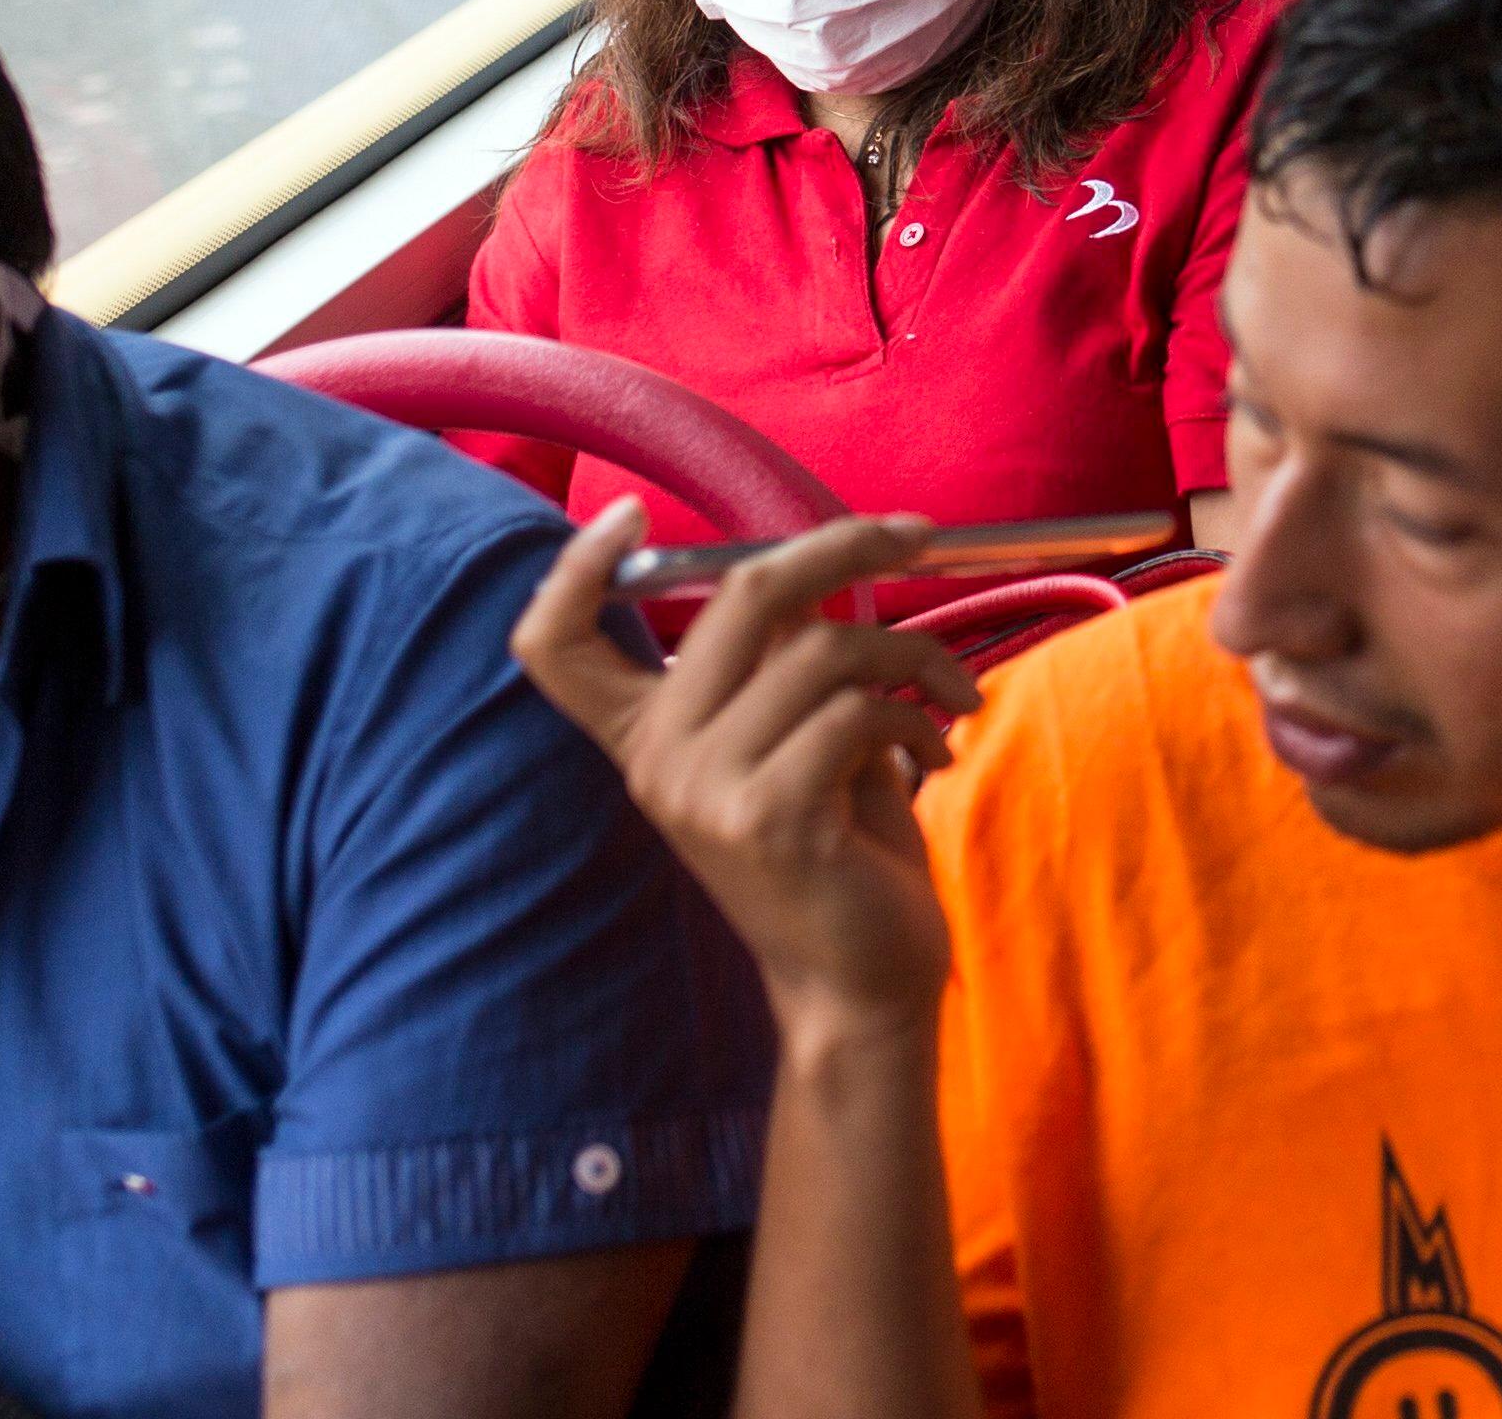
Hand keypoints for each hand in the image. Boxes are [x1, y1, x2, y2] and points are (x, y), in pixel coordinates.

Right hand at [510, 507, 970, 1033]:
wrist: (858, 987)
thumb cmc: (840, 852)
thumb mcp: (795, 740)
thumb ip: (782, 662)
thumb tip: (822, 563)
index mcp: (647, 737)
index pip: (553, 647)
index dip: (571, 570)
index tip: (630, 514)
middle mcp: (658, 760)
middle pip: (741, 592)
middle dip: (845, 545)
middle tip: (918, 538)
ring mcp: (704, 789)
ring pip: (824, 648)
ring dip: (913, 657)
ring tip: (948, 697)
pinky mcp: (768, 816)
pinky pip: (859, 711)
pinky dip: (919, 717)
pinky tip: (937, 755)